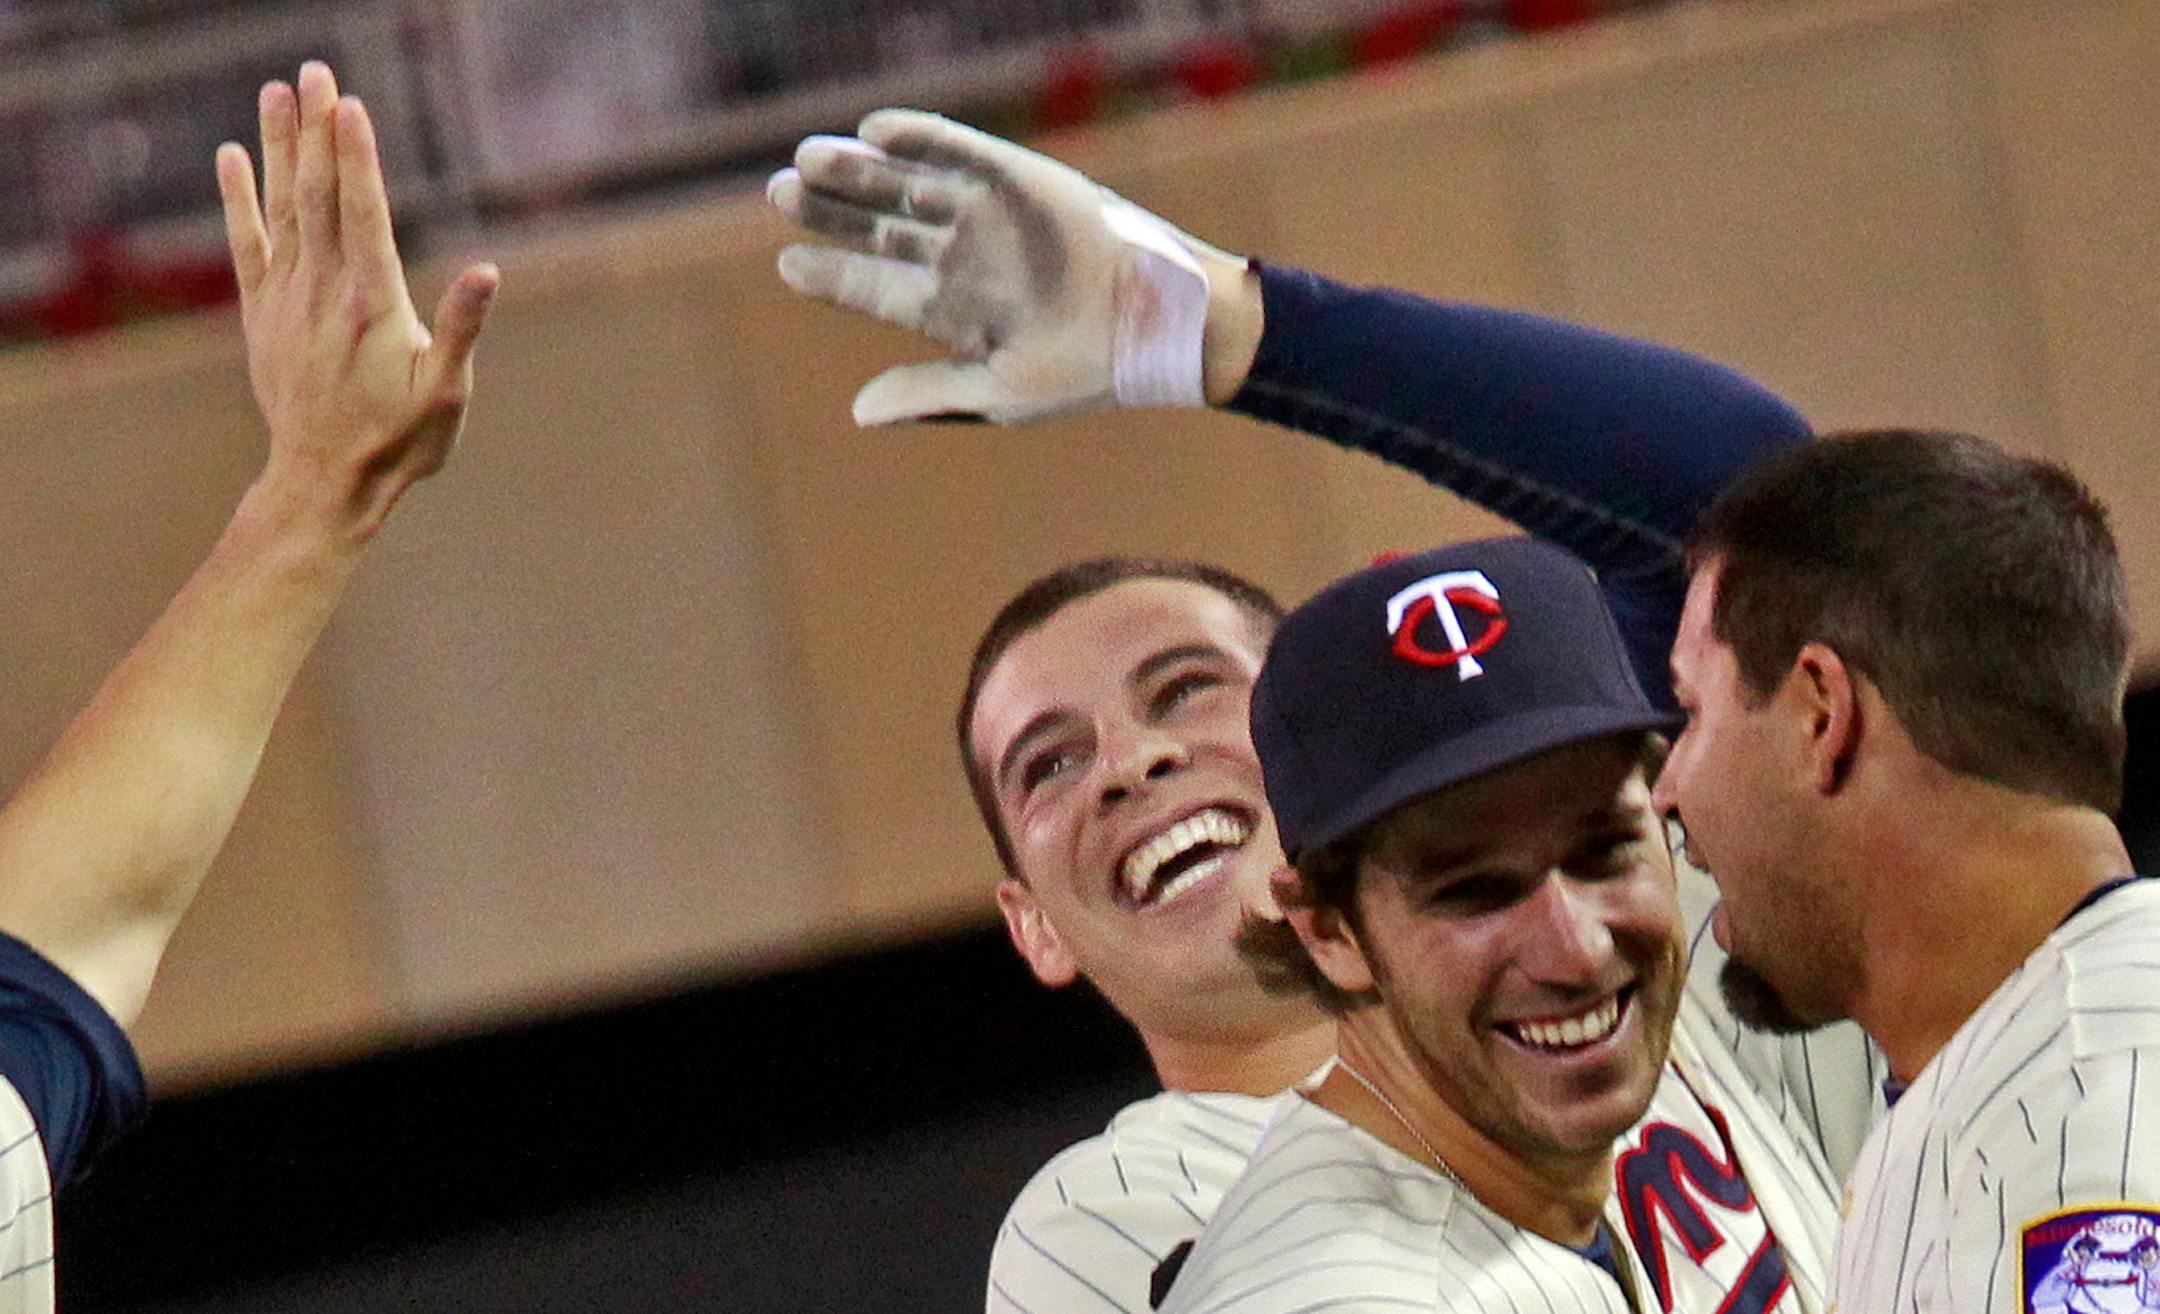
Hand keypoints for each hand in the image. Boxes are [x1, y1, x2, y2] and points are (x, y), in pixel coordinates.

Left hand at [216, 61, 498, 542]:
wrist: (327, 481)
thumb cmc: (400, 441)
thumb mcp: (447, 393)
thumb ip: (461, 328)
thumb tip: (487, 272)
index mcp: (373, 305)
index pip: (362, 214)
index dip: (355, 157)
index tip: (348, 105)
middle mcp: (325, 292)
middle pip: (318, 195)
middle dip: (315, 131)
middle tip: (314, 73)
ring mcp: (289, 300)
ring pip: (283, 208)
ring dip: (279, 147)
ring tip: (277, 92)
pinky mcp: (265, 314)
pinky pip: (249, 244)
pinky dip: (239, 198)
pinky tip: (232, 157)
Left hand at [769, 109, 1243, 425]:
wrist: (1162, 326)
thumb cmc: (1086, 370)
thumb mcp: (999, 389)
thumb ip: (927, 394)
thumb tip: (857, 412)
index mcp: (950, 309)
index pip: (874, 286)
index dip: (830, 273)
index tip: (787, 262)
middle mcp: (961, 256)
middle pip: (879, 227)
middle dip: (831, 209)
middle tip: (780, 192)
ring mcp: (987, 214)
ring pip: (908, 184)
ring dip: (860, 169)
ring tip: (809, 158)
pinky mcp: (1019, 178)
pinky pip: (961, 150)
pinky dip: (922, 136)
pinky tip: (875, 130)